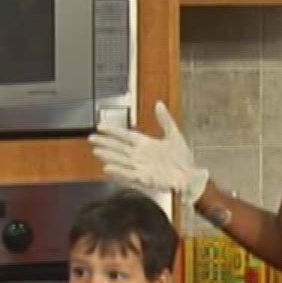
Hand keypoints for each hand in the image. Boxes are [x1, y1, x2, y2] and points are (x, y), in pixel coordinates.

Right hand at [88, 101, 209, 205]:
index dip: (113, 131)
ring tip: (97, 151)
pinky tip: (108, 168)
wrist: (190, 176)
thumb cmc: (182, 159)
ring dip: (109, 156)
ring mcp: (141, 167)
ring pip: (121, 160)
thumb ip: (165, 120)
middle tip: (91, 138)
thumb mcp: (174, 135)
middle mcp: (140, 155)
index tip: (100, 126)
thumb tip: (159, 104)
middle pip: (119, 148)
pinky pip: (129, 174)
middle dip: (105, 143)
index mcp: (145, 144)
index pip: (125, 136)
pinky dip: (119, 171)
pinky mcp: (144, 178)